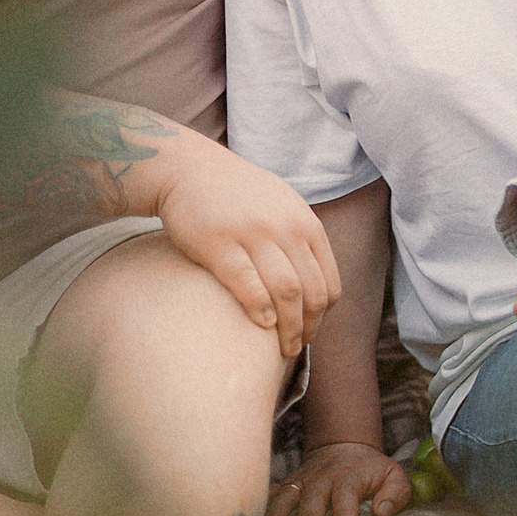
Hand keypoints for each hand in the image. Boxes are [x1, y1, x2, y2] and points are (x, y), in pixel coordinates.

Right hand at [154, 142, 339, 356]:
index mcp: (305, 223)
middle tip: (295, 346)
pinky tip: (261, 324)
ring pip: (286, 292)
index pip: (328, 281)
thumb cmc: (236, 193)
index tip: (309, 331)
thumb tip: (315, 285)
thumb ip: (301, 238)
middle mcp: (285, 227)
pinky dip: (259, 309)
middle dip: (308, 328)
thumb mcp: (282, 205)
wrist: (188, 168)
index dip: (322, 315)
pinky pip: (248, 284)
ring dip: (287, 328)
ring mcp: (253, 234)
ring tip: (281, 347)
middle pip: (311, 292)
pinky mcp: (219, 244)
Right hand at [266, 440, 412, 515]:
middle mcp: (320, 479)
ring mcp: (300, 483)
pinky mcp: (285, 488)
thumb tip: (382, 513)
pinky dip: (262, 511)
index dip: (345, 513)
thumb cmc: (372, 471)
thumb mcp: (394, 476)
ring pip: (284, 500)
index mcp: (348, 477)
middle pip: (310, 500)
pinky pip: (268, 498)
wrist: (343, 448)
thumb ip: (396, 494)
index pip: (345, 494)